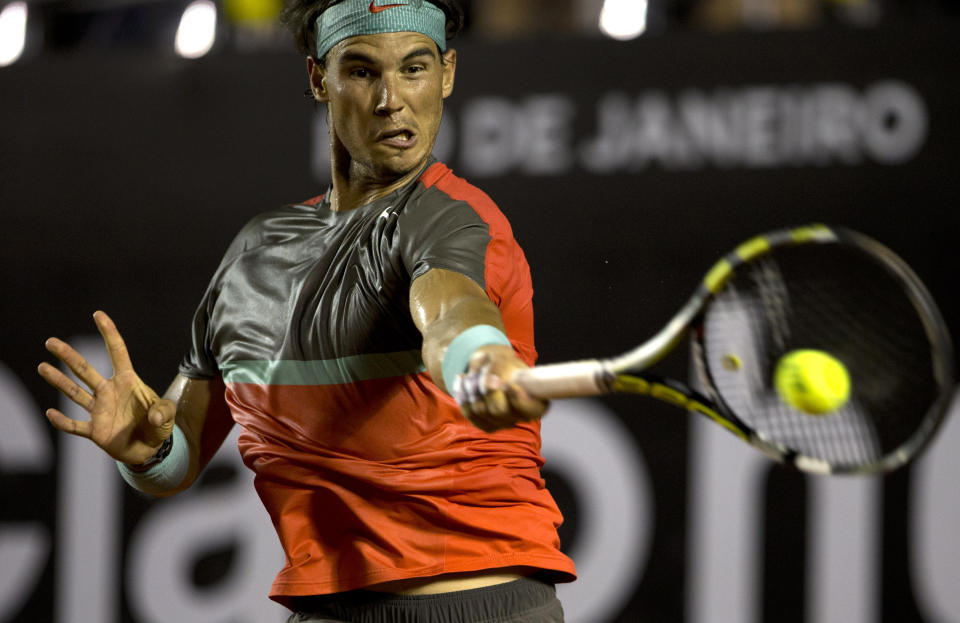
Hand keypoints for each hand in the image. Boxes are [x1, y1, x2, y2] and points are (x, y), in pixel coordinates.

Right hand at [37, 311, 175, 464]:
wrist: (150, 449)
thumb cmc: (159, 426)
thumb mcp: (168, 415)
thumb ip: (164, 412)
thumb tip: (154, 416)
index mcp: (127, 381)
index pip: (117, 352)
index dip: (109, 333)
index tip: (98, 314)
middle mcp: (109, 391)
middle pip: (85, 370)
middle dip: (68, 356)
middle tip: (51, 342)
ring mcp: (100, 410)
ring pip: (75, 393)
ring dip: (59, 381)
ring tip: (42, 367)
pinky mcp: (95, 430)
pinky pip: (74, 425)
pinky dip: (62, 421)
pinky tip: (51, 413)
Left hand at [453, 344, 547, 431]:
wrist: (492, 365)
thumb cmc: (501, 360)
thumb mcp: (501, 357)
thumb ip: (497, 368)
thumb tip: (490, 383)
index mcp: (537, 400)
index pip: (531, 409)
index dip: (517, 399)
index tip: (507, 383)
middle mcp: (523, 416)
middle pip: (498, 410)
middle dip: (484, 387)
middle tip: (482, 370)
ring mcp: (505, 423)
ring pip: (480, 410)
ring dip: (470, 389)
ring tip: (470, 373)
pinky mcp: (488, 426)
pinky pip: (470, 414)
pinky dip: (461, 395)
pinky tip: (461, 380)